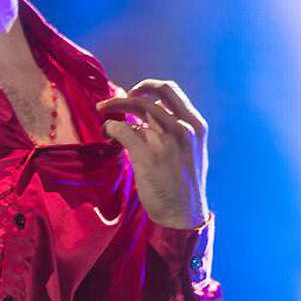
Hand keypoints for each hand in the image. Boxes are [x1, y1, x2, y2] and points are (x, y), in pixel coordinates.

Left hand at [96, 79, 209, 229]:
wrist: (182, 213)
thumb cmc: (183, 183)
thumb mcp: (191, 150)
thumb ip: (176, 129)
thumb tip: (150, 114)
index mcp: (196, 125)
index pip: (170, 90)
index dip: (147, 87)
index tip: (134, 94)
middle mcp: (184, 128)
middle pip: (150, 95)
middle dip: (126, 95)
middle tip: (110, 103)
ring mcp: (166, 139)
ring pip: (134, 108)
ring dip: (113, 109)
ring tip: (103, 117)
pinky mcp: (147, 153)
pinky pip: (121, 128)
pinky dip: (110, 128)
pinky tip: (107, 134)